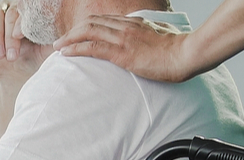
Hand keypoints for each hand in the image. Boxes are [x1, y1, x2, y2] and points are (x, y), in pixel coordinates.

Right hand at [0, 2, 54, 82]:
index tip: (21, 38)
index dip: (22, 23)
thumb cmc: (33, 60)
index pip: (27, 10)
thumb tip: (63, 32)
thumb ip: (56, 38)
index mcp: (32, 12)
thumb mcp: (48, 49)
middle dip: (10, 36)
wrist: (15, 75)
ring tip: (0, 55)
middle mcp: (15, 8)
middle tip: (12, 56)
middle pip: (11, 14)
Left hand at [55, 15, 203, 82]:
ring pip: (87, 32)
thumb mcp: (159, 39)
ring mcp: (122, 38)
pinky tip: (66, 53)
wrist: (186, 55)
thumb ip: (148, 38)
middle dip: (72, 32)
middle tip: (60, 41)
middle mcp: (125, 27)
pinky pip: (92, 47)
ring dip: (69, 39)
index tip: (75, 35)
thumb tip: (144, 43)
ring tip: (57, 47)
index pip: (102, 20)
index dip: (85, 27)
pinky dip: (76, 49)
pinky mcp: (122, 53)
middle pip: (90, 23)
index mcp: (133, 23)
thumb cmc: (176, 51)